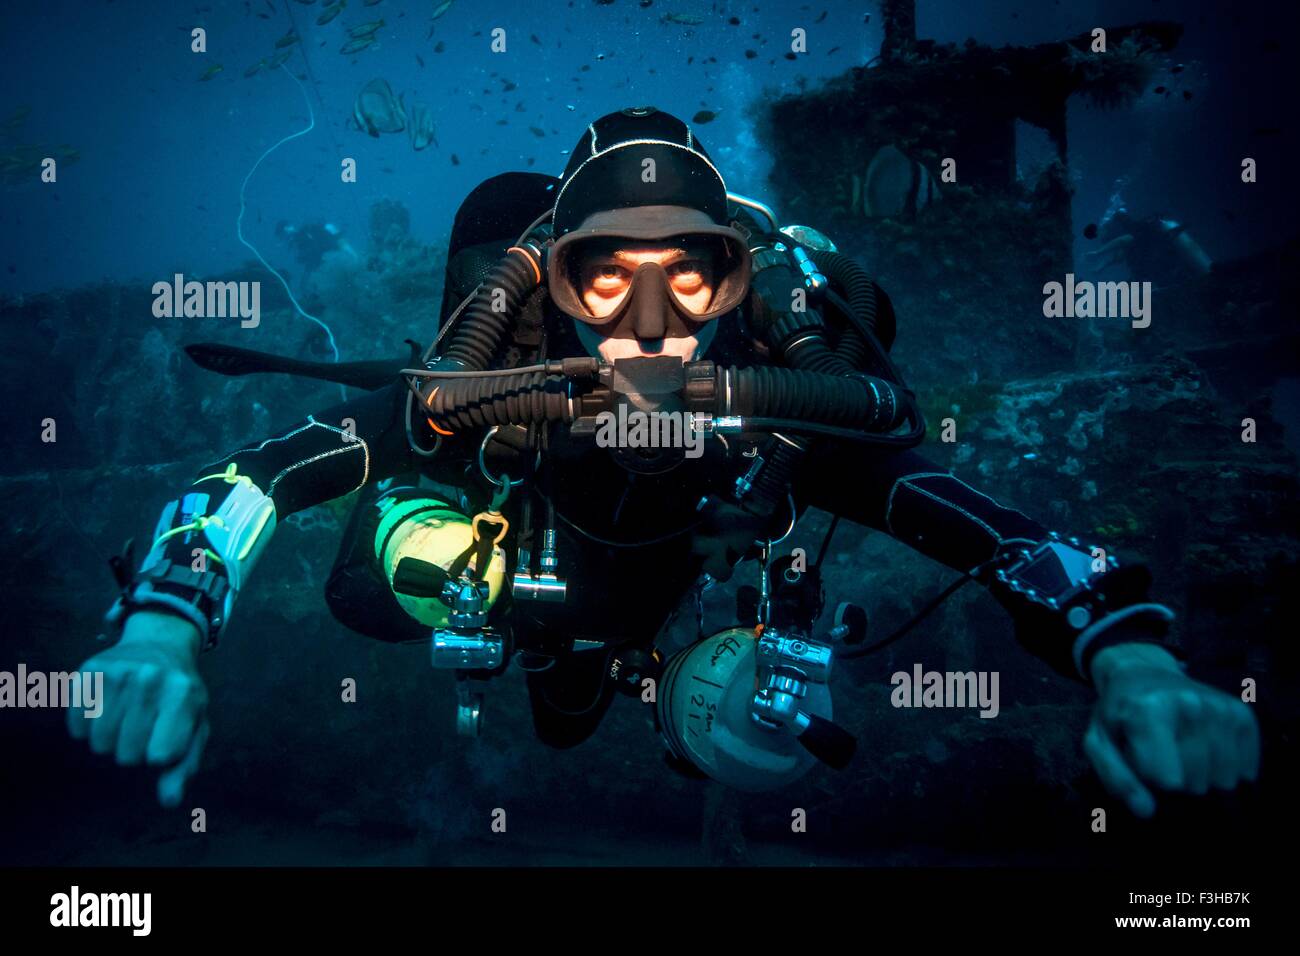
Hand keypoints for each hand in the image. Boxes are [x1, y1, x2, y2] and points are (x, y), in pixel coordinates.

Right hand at [67, 610, 209, 807]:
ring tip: (127, 716)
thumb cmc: (179, 697)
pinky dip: (88, 728)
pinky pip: (77, 729)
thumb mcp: (194, 726)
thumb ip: (184, 766)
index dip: (160, 755)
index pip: (160, 757)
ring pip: (99, 745)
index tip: (166, 736)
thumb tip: (169, 801)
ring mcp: (117, 672)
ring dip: (111, 741)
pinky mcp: (88, 672)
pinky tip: (106, 708)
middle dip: (135, 749)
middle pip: (126, 755)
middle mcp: (150, 679)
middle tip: (146, 723)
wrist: (161, 646)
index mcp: (183, 693)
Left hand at [1084, 643, 1258, 817]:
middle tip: (1162, 755)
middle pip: (1196, 783)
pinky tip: (1207, 753)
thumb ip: (1116, 777)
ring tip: (1183, 753)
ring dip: (1203, 778)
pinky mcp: (1241, 714)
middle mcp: (1190, 704)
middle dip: (1177, 781)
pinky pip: (1246, 769)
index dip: (1150, 780)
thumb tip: (1146, 810)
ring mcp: (1220, 708)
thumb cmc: (1120, 713)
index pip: (1166, 781)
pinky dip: (1228, 771)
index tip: (1141, 762)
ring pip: (1224, 780)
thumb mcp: (1100, 742)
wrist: (1143, 673)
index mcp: (1149, 709)